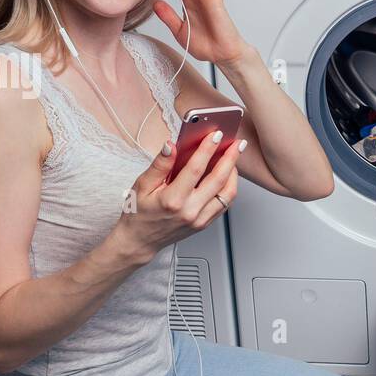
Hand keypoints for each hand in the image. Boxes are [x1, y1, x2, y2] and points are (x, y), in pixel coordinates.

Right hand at [114, 130, 243, 262]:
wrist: (140, 240)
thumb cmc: (138, 213)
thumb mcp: (142, 185)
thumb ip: (159, 165)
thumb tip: (170, 145)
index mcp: (172, 200)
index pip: (195, 169)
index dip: (207, 149)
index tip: (216, 135)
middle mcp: (190, 211)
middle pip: (218, 180)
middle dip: (230, 158)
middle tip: (236, 143)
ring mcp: (200, 219)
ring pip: (227, 194)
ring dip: (233, 174)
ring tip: (233, 158)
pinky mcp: (204, 224)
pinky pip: (224, 204)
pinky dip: (228, 188)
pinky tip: (227, 176)